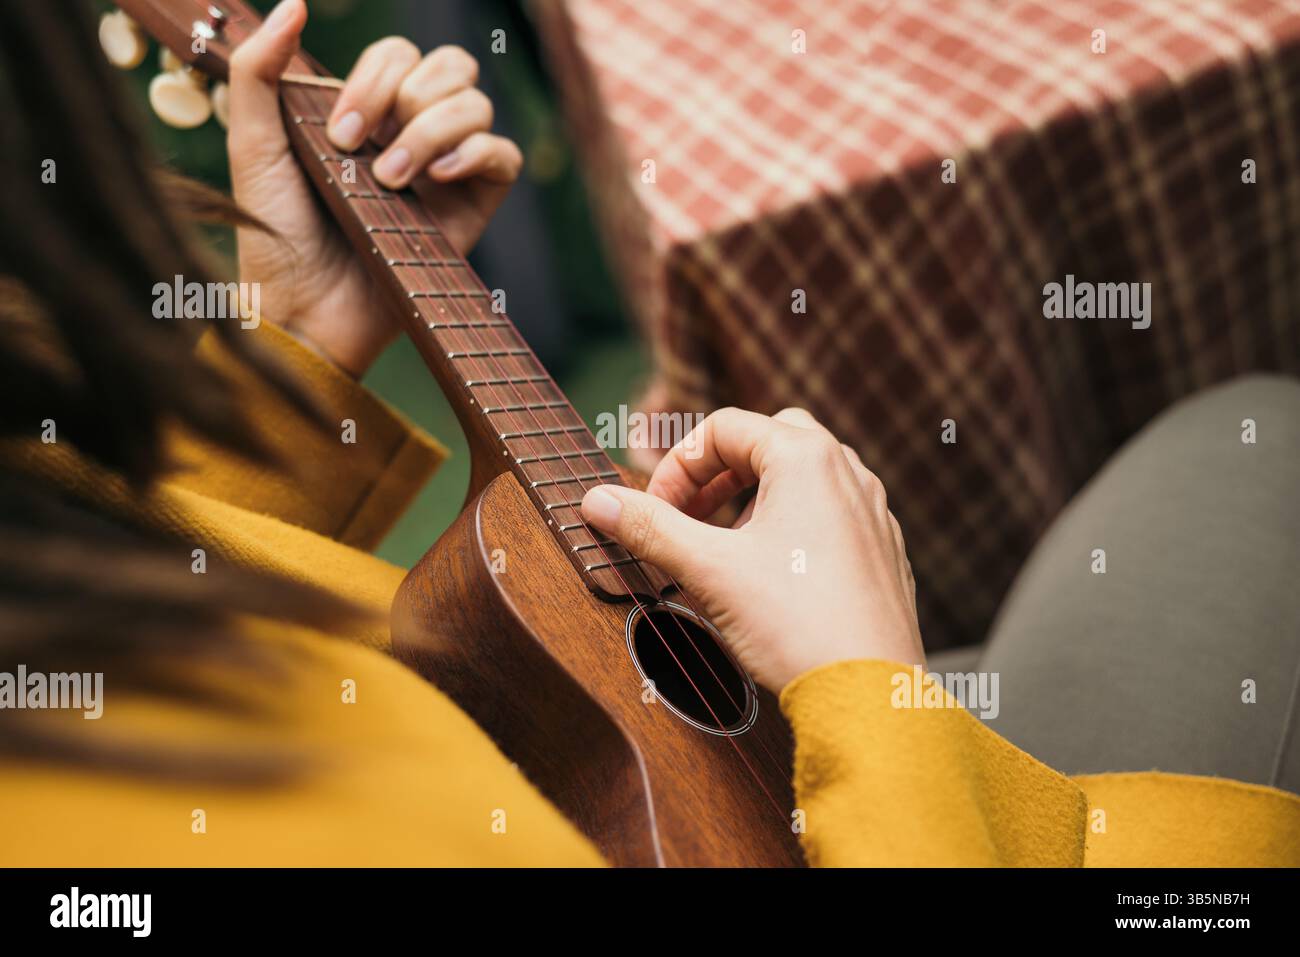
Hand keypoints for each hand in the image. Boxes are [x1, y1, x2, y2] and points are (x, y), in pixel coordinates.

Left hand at [227, 0, 521, 374]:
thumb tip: (294, 3)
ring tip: (392, 178)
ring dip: (431, 128)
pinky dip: (475, 152)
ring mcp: (447, 172)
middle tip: (362, 148)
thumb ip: (260, 69)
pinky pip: (503, 155)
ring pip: (477, 103)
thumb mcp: (253, 142)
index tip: (338, 133)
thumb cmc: (276, 233)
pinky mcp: (473, 209)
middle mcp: (412, 134)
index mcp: (369, 114)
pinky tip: (436, 177)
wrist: (304, 307)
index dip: (373, 77)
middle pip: (449, 65)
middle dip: (407, 93)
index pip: (399, 54)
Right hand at [580, 408, 923, 692]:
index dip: (676, 466)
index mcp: (808, 458)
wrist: (868, 696)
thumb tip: (595, 500)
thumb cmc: (797, 627)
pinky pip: (829, 517)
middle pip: (768, 439)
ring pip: (803, 478)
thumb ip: (648, 527)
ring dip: (753, 499)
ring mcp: (872, 513)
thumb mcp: (707, 570)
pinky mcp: (882, 553)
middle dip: (718, 473)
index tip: (655, 512)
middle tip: (688, 516)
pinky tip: (771, 577)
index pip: (723, 427)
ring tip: (724, 548)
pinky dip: (790, 528)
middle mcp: (849, 473)